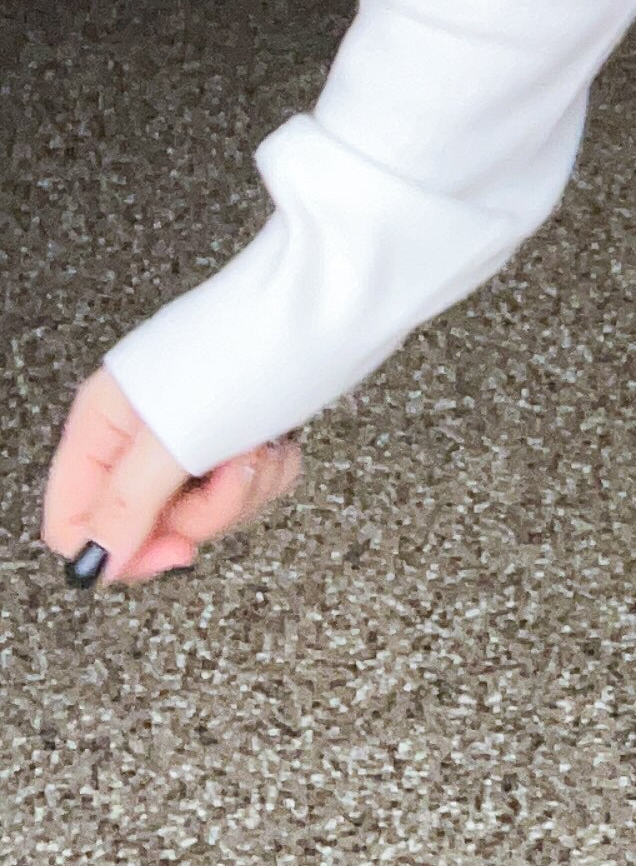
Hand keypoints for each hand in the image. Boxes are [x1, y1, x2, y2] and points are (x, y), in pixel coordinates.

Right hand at [38, 367, 302, 585]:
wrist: (329, 304)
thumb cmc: (251, 344)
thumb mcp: (178, 435)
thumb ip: (128, 503)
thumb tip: (94, 561)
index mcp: (103, 423)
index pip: (75, 521)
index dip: (118, 552)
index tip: (173, 551)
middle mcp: (140, 431)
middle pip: (146, 524)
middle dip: (202, 513)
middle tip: (226, 475)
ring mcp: (191, 434)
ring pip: (203, 512)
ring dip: (243, 490)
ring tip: (255, 444)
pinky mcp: (238, 435)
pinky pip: (245, 491)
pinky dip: (268, 475)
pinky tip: (278, 441)